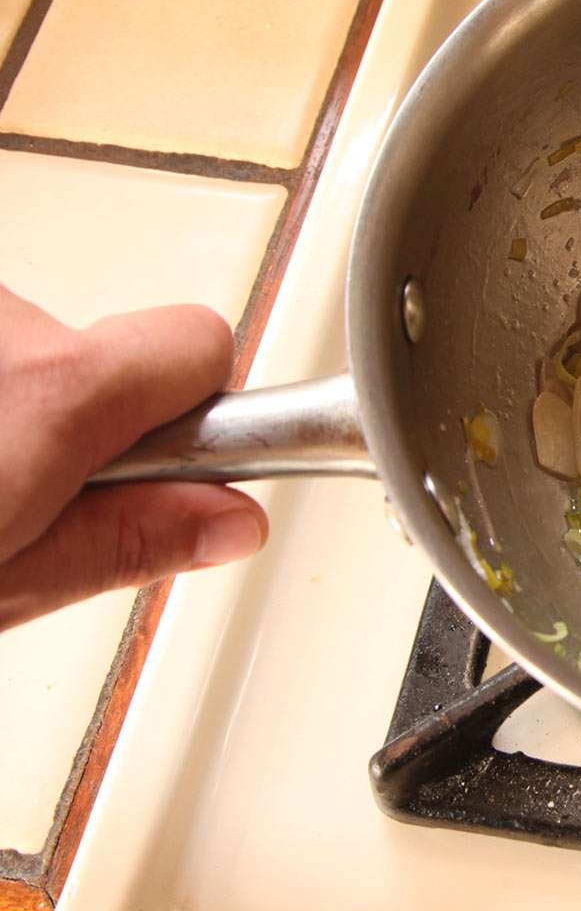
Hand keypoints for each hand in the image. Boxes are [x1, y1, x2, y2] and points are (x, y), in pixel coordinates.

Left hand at [0, 286, 266, 630]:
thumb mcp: (1, 585)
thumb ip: (123, 542)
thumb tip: (228, 522)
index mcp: (50, 390)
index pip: (202, 346)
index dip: (202, 412)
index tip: (178, 463)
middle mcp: (3, 324)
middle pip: (108, 354)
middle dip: (87, 421)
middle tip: (32, 498)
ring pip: (31, 351)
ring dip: (14, 406)